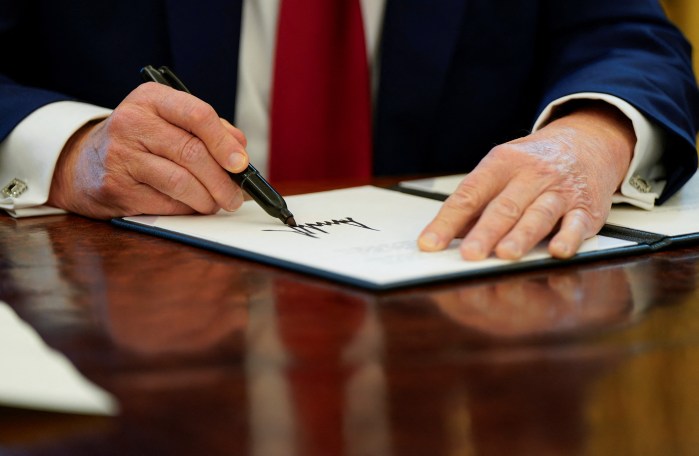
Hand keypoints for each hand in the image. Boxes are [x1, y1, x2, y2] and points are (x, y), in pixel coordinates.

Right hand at [48, 82, 249, 218]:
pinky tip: (190, 207)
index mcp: (151, 98)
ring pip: (181, 182)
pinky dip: (186, 209)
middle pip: (193, 153)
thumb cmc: (138, 141)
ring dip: (208, 199)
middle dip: (223, 181)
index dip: (225, 143)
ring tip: (216, 203)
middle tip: (236, 196)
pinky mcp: (116, 188)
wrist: (83, 163)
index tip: (242, 164)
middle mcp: (132, 122)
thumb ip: (207, 130)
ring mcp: (120, 156)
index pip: (198, 115)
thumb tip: (240, 150)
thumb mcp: (168, 121)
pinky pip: (166, 203)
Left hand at [418, 102, 634, 259]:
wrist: (588, 141)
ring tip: (505, 255)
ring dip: (521, 236)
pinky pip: (577, 224)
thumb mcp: (501, 169)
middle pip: (504, 207)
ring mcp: (560, 191)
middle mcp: (531, 175)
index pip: (469, 194)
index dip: (448, 221)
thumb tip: (444, 236)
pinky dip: (568, 238)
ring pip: (538, 214)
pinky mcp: (586, 209)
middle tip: (469, 254)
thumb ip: (476, 202)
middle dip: (485, 233)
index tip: (430, 243)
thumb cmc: (534, 163)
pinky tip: (558, 251)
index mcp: (502, 164)